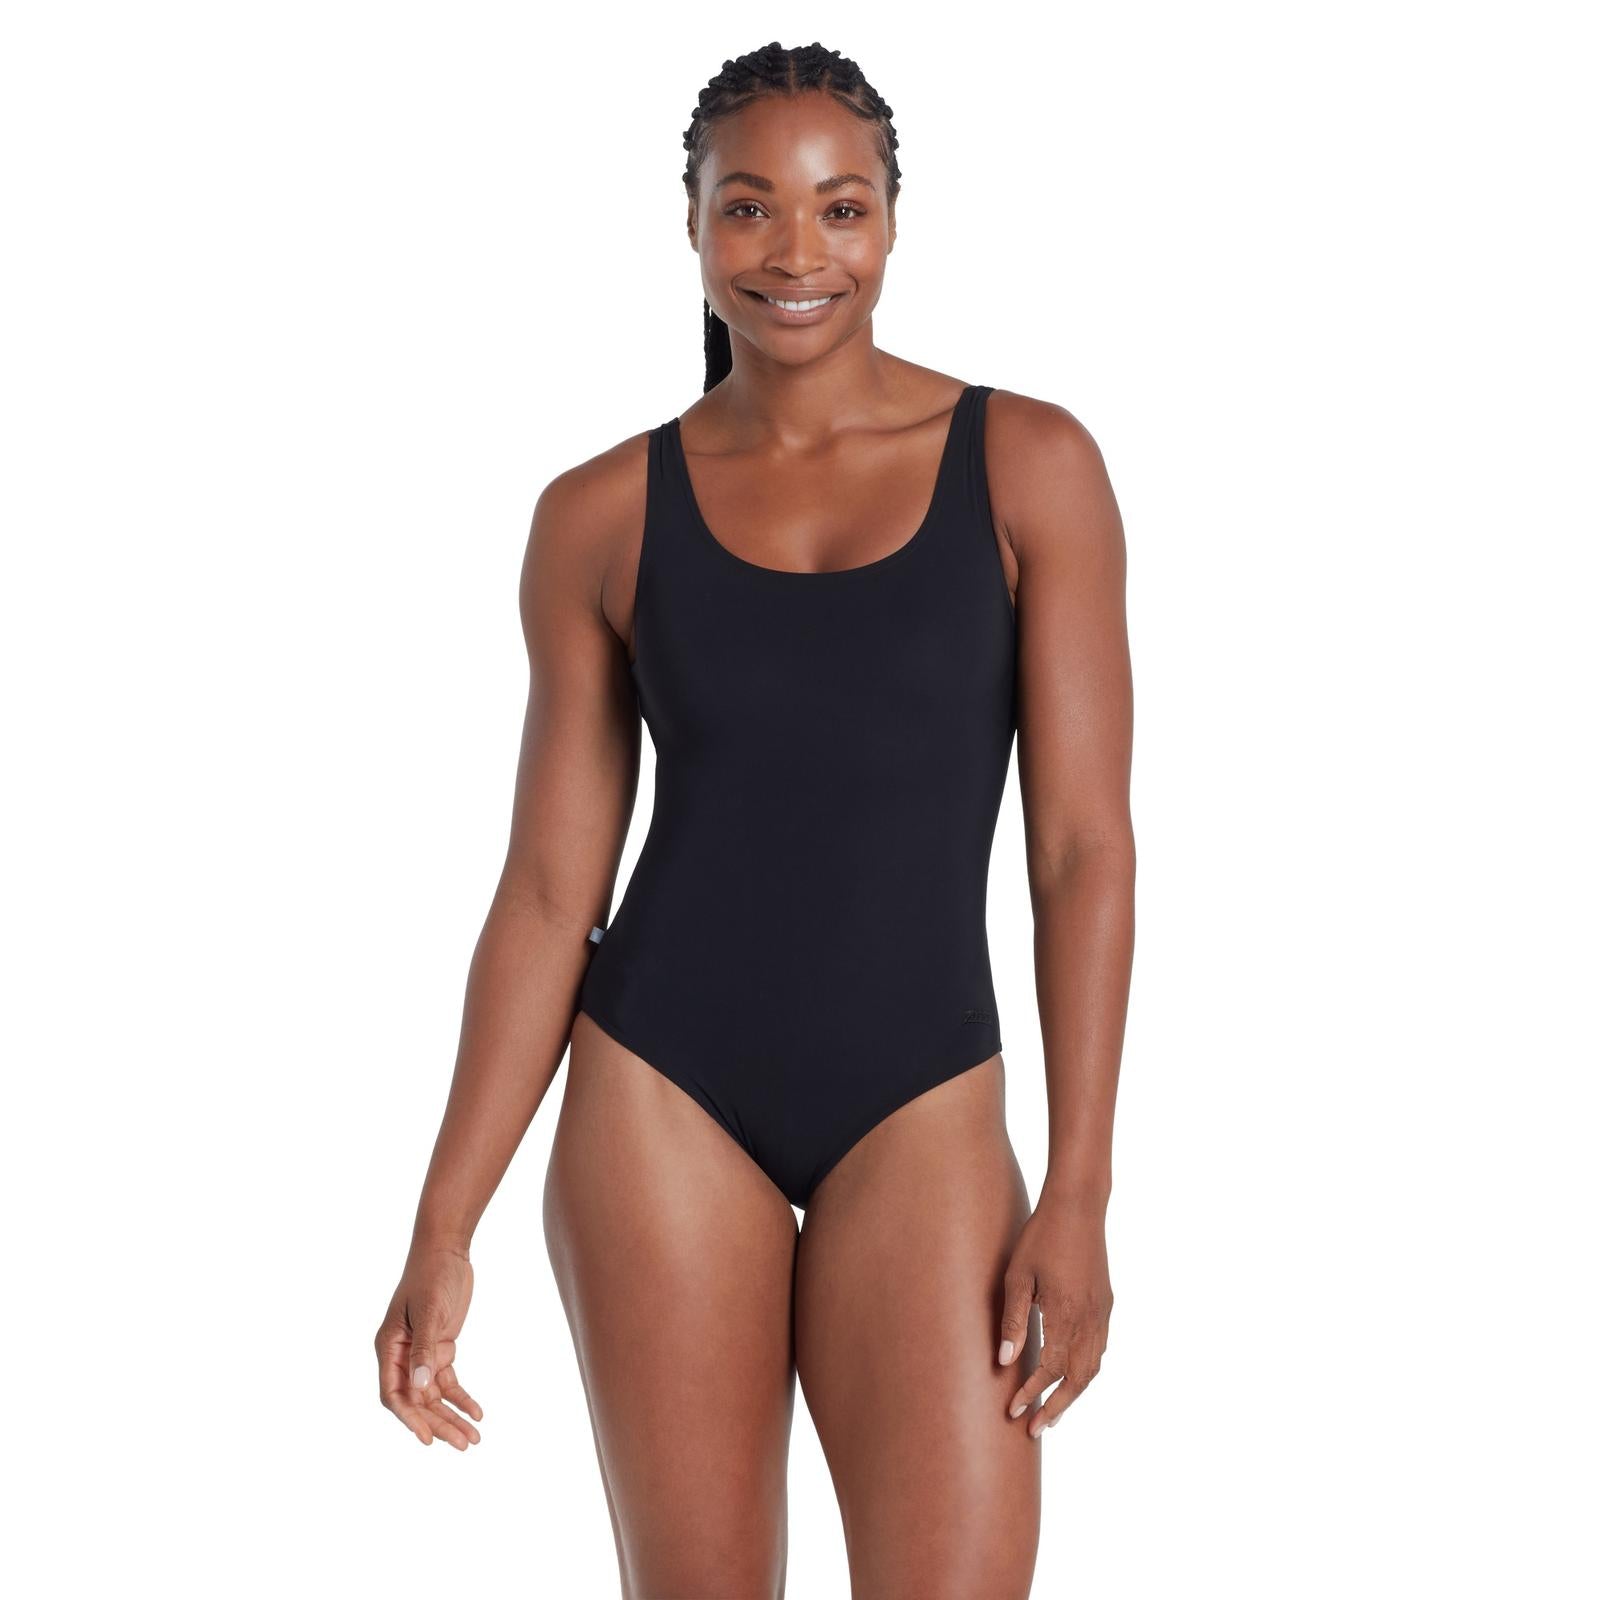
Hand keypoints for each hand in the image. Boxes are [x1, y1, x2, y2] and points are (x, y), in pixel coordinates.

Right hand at [375, 1243, 483, 1448]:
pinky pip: (448, 1382)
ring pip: (433, 1396)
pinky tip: (477, 1412)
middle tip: (463, 1444)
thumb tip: (421, 1387)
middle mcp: (401, 1356)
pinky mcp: (440, 1348)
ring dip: (452, 1417)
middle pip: (417, 1402)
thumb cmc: (431, 1275)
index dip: (409, 1419)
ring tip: (473, 1439)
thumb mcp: (428, 1311)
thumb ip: (424, 1349)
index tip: (427, 1439)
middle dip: (438, 1424)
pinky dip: (461, 1398)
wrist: (446, 1250)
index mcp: (388, 1348)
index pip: (393, 1395)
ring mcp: (421, 1354)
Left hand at [995, 1189, 1111, 1437]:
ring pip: (1093, 1368)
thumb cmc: (1041, 1237)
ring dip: (1073, 1393)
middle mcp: (1089, 1319)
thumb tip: (1004, 1361)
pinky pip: (1099, 1349)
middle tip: (1035, 1429)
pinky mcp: (1105, 1304)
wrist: (1078, 1206)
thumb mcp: (1018, 1275)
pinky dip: (1086, 1371)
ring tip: (1052, 1411)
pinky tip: (1072, 1375)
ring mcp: (1101, 1312)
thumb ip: (1013, 1320)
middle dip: (1056, 1406)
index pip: (1049, 1368)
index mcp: (1065, 1314)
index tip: (1013, 1410)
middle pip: (1077, 1379)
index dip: (1031, 1392)